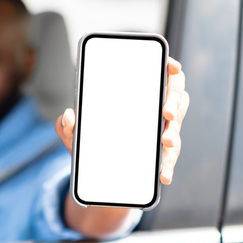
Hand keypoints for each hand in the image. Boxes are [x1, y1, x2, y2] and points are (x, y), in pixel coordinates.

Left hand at [55, 56, 188, 184]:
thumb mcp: (73, 132)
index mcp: (135, 95)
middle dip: (175, 103)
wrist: (92, 171)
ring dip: (173, 134)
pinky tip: (164, 175)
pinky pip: (169, 157)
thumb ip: (66, 124)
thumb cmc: (87, 140)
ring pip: (175, 127)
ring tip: (165, 142)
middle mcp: (153, 109)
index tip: (172, 68)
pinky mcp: (160, 153)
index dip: (168, 68)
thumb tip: (69, 115)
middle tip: (166, 113)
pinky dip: (168, 166)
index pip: (159, 75)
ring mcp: (159, 131)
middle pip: (176, 98)